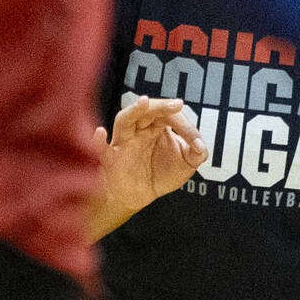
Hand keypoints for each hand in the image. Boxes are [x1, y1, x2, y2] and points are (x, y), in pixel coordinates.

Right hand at [89, 96, 206, 238]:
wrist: (138, 196)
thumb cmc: (159, 174)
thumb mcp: (184, 164)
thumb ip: (195, 154)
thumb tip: (201, 147)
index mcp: (156, 126)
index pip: (170, 117)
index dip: (185, 127)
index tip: (197, 143)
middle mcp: (138, 130)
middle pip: (146, 111)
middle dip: (161, 106)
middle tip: (177, 104)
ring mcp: (123, 143)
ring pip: (124, 120)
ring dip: (134, 111)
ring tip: (144, 102)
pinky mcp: (111, 160)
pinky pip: (102, 150)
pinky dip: (98, 141)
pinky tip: (100, 133)